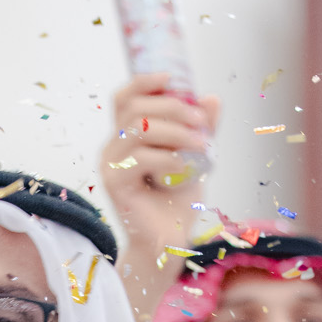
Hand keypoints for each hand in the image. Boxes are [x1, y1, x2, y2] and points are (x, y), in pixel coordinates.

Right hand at [99, 74, 219, 321]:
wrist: (167, 243)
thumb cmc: (177, 202)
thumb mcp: (194, 157)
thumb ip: (201, 129)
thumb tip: (212, 98)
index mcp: (126, 136)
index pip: (125, 97)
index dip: (145, 81)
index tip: (173, 78)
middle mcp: (112, 147)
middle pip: (135, 107)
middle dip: (173, 107)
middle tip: (201, 122)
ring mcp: (109, 165)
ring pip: (139, 128)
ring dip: (176, 131)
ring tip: (201, 144)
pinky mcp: (113, 184)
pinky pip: (140, 158)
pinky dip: (168, 157)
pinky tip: (184, 167)